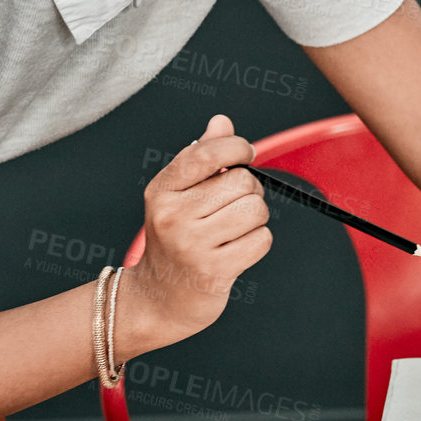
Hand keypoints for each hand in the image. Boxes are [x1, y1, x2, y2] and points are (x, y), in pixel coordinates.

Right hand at [130, 114, 272, 340]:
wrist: (158, 299)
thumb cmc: (175, 240)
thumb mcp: (178, 195)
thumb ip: (201, 157)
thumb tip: (221, 122)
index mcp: (162, 191)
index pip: (206, 152)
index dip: (236, 147)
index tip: (244, 154)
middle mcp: (173, 216)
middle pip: (242, 182)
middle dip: (248, 192)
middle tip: (231, 207)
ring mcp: (192, 245)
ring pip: (256, 210)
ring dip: (255, 219)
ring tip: (234, 229)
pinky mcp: (214, 270)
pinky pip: (262, 240)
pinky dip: (257, 243)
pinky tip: (236, 250)